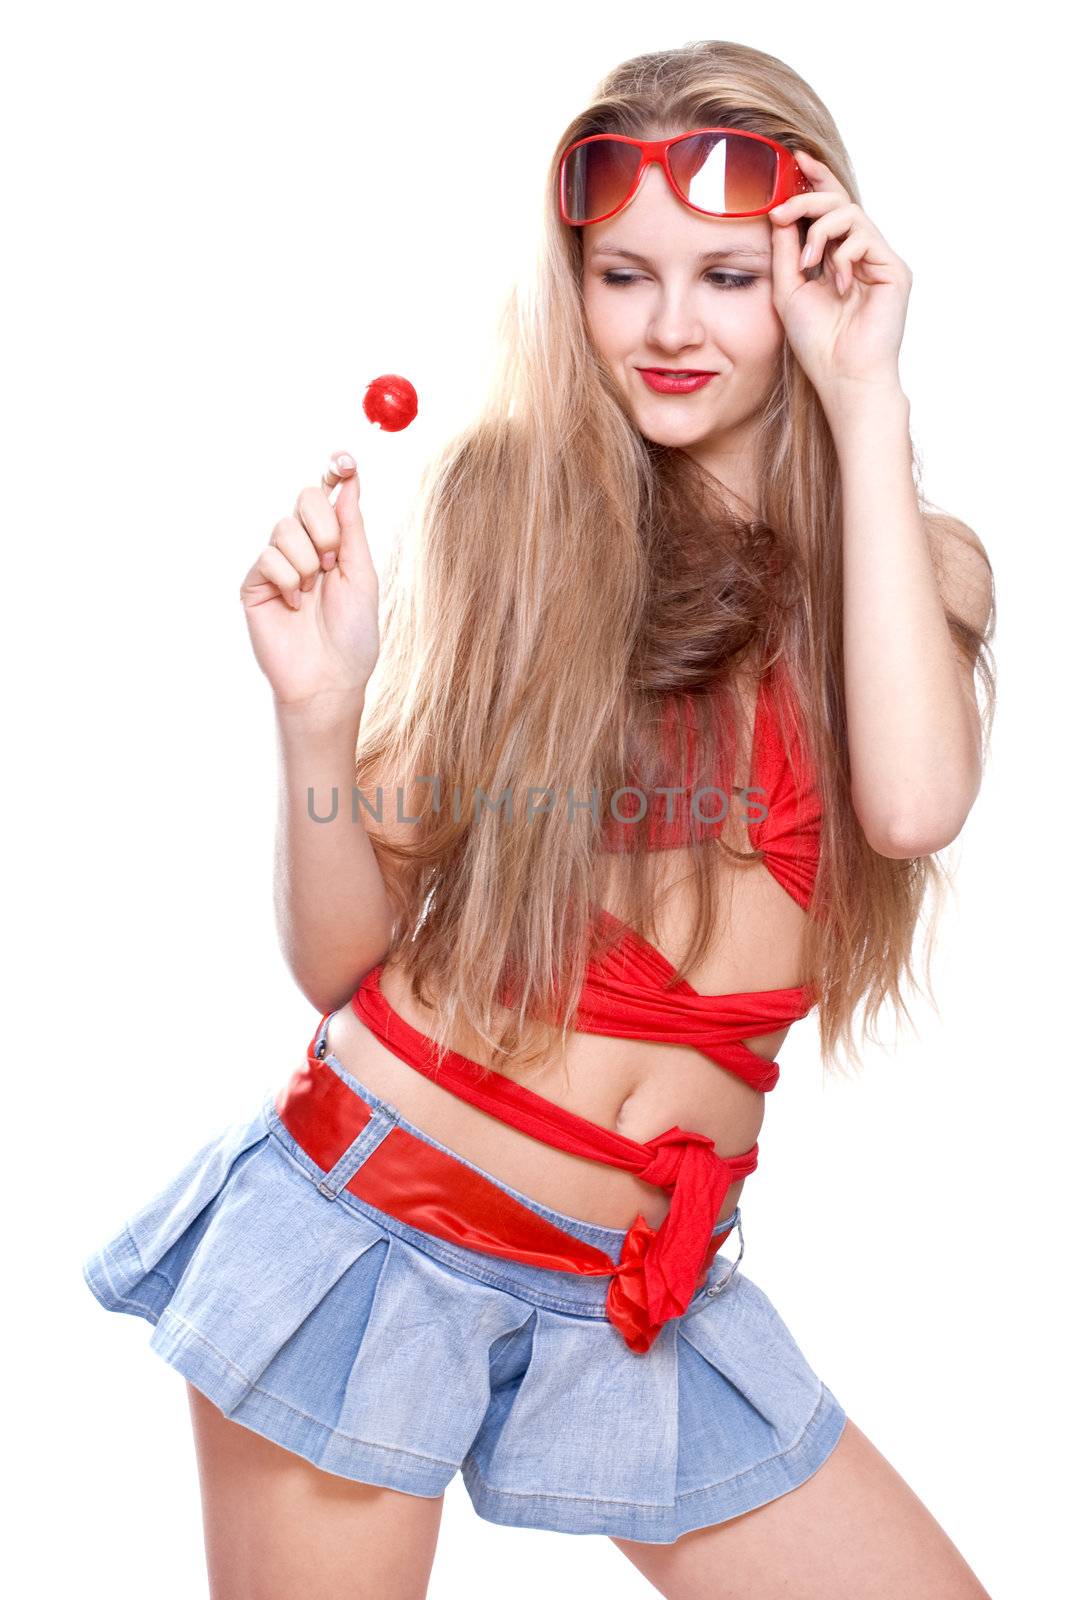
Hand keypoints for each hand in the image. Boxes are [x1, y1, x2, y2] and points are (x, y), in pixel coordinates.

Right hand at [239, 453, 379, 709]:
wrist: (330, 678)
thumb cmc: (352, 634)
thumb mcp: (362, 574)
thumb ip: (352, 528)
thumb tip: (349, 481)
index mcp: (333, 541)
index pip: (328, 494)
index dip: (335, 471)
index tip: (345, 460)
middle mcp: (303, 545)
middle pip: (304, 497)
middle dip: (324, 526)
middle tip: (333, 563)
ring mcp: (276, 563)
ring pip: (285, 528)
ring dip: (308, 562)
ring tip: (313, 595)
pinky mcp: (254, 583)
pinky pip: (268, 558)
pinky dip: (289, 581)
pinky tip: (294, 606)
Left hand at [768, 148, 911, 399]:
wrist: (842, 377)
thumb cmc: (816, 343)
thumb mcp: (789, 289)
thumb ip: (786, 249)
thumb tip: (778, 210)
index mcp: (836, 256)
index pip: (826, 208)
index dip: (812, 180)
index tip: (792, 158)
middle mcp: (860, 253)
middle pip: (838, 200)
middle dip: (807, 197)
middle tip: (780, 210)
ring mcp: (879, 260)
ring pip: (850, 213)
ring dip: (820, 229)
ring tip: (808, 263)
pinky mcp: (894, 269)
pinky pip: (865, 236)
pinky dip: (842, 254)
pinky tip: (836, 283)